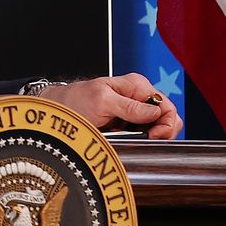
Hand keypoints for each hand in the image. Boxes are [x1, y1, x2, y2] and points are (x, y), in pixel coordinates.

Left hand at [47, 74, 181, 138]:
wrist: (58, 110)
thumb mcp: (102, 101)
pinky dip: (142, 139)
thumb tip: (156, 112)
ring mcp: (135, 110)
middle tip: (146, 140)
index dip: (165, 124)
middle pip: (167, 118)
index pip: (167, 106)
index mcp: (137, 85)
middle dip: (162, 131)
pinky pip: (146, 132)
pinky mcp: (129, 122)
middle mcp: (139, 96)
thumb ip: (130, 106)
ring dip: (151, 136)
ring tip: (133, 139)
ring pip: (159, 127)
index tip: (154, 136)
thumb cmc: (75, 101)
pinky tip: (129, 139)